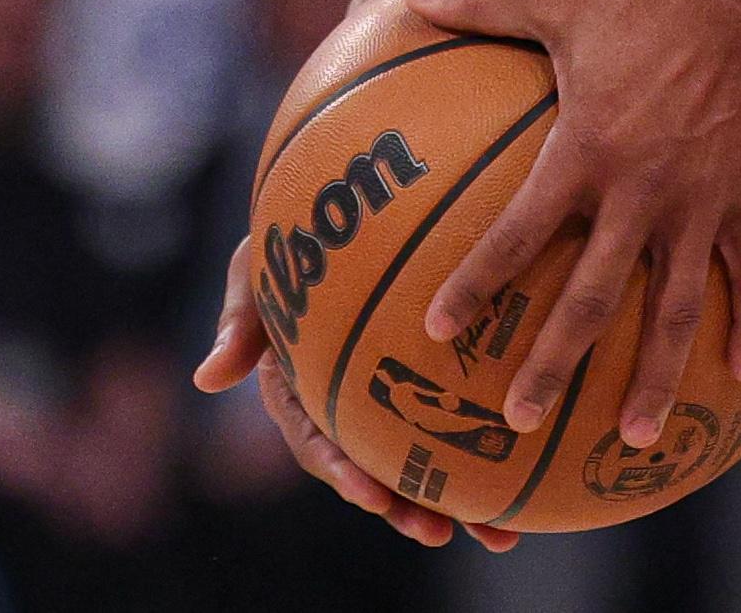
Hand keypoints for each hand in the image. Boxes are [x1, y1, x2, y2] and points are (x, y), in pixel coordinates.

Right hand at [193, 237, 514, 550]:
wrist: (340, 204)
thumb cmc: (292, 237)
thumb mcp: (256, 269)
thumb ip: (240, 320)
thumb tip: (205, 379)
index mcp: (298, 392)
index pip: (315, 443)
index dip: (342, 473)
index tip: (370, 496)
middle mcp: (344, 408)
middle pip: (373, 470)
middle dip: (405, 508)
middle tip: (439, 532)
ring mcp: (387, 400)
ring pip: (421, 461)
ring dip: (457, 503)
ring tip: (499, 535)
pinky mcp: (430, 384)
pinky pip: (458, 422)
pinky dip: (490, 452)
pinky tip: (534, 475)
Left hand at [406, 0, 740, 444]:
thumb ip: (483, 6)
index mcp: (584, 150)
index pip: (518, 233)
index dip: (477, 284)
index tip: (440, 333)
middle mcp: (639, 190)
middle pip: (590, 297)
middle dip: (553, 364)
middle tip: (518, 419)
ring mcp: (700, 200)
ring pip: (675, 309)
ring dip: (655, 376)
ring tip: (635, 436)